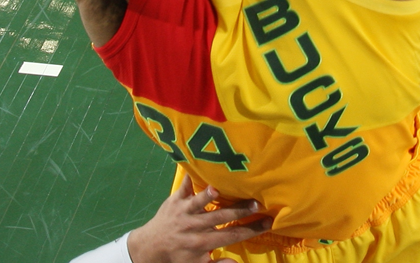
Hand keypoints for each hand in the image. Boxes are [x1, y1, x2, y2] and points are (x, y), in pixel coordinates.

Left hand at [125, 180, 268, 262]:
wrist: (150, 246)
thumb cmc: (178, 256)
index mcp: (203, 243)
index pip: (232, 235)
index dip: (251, 229)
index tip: (269, 222)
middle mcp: (194, 226)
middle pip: (220, 217)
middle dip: (239, 210)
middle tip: (257, 203)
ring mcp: (184, 211)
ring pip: (198, 201)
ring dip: (207, 195)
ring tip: (219, 188)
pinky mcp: (175, 199)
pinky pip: (183, 186)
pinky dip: (190, 177)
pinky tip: (198, 164)